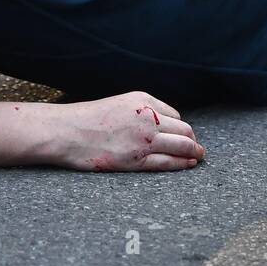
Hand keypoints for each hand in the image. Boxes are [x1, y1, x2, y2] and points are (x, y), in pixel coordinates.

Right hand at [58, 92, 204, 171]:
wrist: (67, 131)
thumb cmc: (88, 119)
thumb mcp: (119, 104)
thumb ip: (140, 111)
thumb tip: (158, 124)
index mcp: (143, 100)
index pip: (174, 115)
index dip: (180, 128)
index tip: (182, 136)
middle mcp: (148, 117)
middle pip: (183, 130)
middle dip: (193, 140)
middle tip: (198, 149)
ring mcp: (143, 139)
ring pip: (181, 146)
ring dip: (194, 152)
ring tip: (199, 157)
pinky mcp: (136, 159)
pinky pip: (167, 162)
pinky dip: (181, 164)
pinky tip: (188, 164)